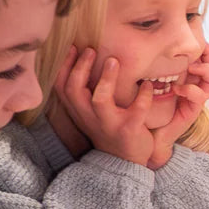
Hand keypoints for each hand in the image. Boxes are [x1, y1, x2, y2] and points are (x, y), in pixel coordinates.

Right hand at [54, 46, 155, 166]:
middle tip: (91, 49)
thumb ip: (86, 91)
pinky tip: (147, 85)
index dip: (63, 66)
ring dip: (106, 79)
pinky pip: (136, 111)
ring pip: (100, 100)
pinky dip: (143, 96)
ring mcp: (108, 124)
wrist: (123, 162)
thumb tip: (87, 56)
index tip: (72, 46)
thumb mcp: (90, 112)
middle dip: (80, 67)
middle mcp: (89, 117)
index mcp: (78, 110)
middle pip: (73, 90)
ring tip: (114, 61)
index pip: (61, 87)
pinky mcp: (129, 130)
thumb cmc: (108, 128)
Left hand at [148, 42, 208, 168]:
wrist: (151, 133)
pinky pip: (200, 96)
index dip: (206, 48)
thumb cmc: (151, 106)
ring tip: (190, 68)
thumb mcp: (153, 80)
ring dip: (205, 71)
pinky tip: (176, 89)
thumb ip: (158, 65)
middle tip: (196, 52)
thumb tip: (153, 43)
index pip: (208, 59)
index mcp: (190, 78)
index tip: (195, 41)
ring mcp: (197, 99)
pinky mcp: (193, 110)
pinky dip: (190, 89)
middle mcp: (197, 87)